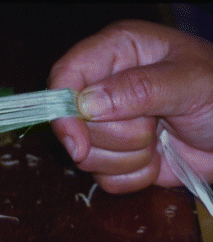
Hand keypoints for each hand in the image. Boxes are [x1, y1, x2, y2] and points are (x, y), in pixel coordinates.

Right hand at [49, 20, 212, 192]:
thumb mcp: (190, 83)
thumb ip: (139, 88)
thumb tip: (86, 104)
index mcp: (116, 53)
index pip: (65, 75)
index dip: (62, 110)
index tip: (78, 143)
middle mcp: (103, 87)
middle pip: (75, 125)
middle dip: (120, 136)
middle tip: (156, 124)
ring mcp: (106, 125)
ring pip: (88, 157)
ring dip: (131, 157)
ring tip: (161, 139)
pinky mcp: (113, 156)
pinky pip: (105, 178)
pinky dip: (136, 175)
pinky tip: (158, 157)